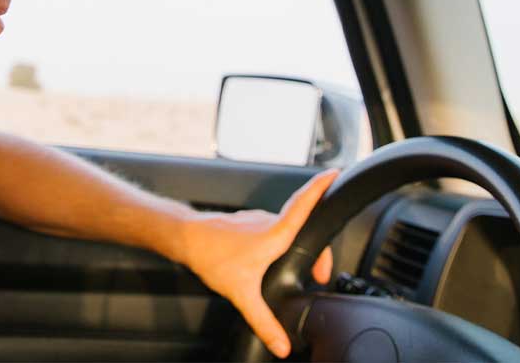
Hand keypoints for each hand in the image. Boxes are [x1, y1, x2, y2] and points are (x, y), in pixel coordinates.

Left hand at [178, 169, 337, 358]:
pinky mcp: (245, 224)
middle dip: (316, 248)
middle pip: (302, 225)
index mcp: (275, 233)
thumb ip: (264, 321)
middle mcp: (268, 222)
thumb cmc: (212, 257)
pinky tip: (268, 262)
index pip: (304, 205)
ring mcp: (255, 221)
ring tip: (297, 270)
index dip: (320, 188)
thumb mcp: (242, 294)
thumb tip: (281, 345)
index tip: (334, 173)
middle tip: (320, 274)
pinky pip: (269, 231)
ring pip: (285, 229)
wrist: (184, 238)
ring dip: (295, 246)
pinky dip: (277, 243)